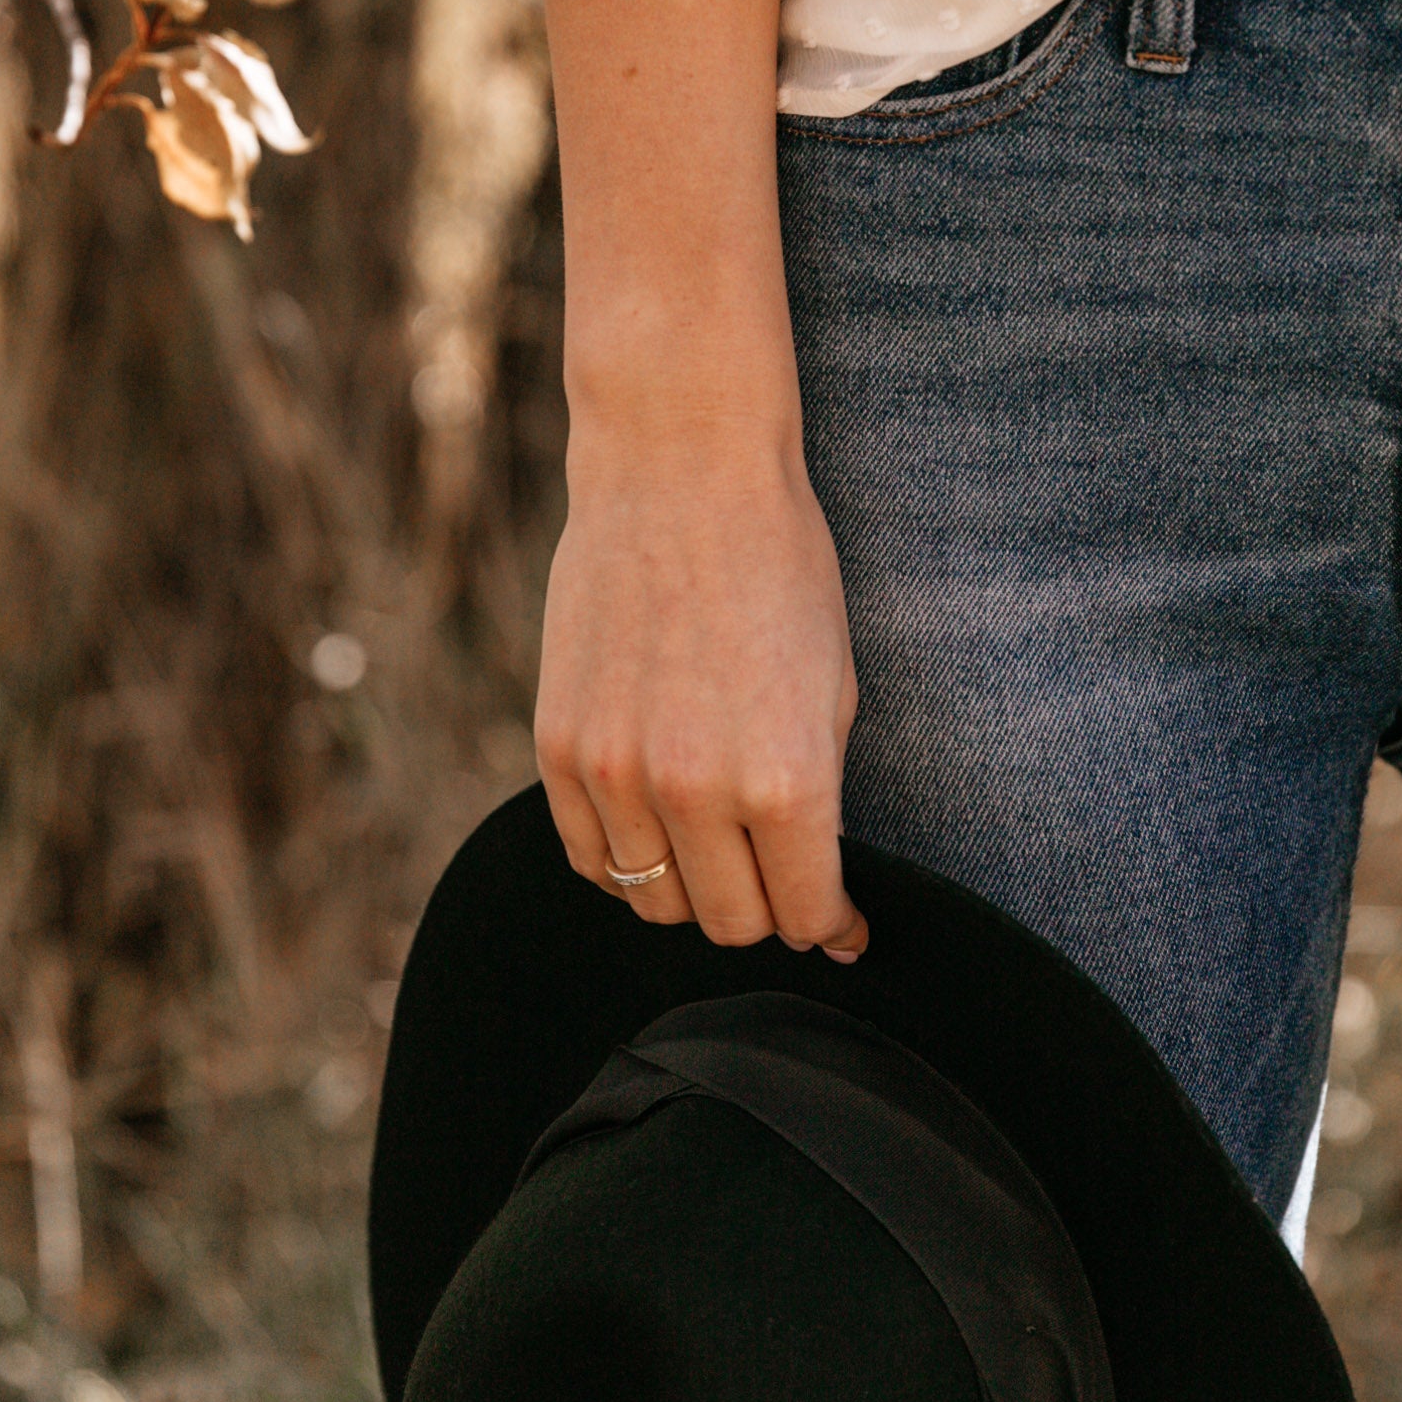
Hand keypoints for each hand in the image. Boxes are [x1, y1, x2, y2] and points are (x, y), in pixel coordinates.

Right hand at [535, 420, 866, 958]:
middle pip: (729, 923)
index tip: (844, 926)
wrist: (680, 474)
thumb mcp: (836, 688)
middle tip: (783, 877)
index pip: (807, 912)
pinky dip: (627, 860)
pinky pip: (590, 858)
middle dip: (768, 911)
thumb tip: (819, 892)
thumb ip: (823, 799)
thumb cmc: (780, 569)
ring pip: (654, 902)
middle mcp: (695, 790)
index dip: (834, 926)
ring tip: (720, 844)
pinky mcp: (557, 748)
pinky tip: (659, 824)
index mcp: (785, 779)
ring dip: (694, 888)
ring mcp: (616, 772)